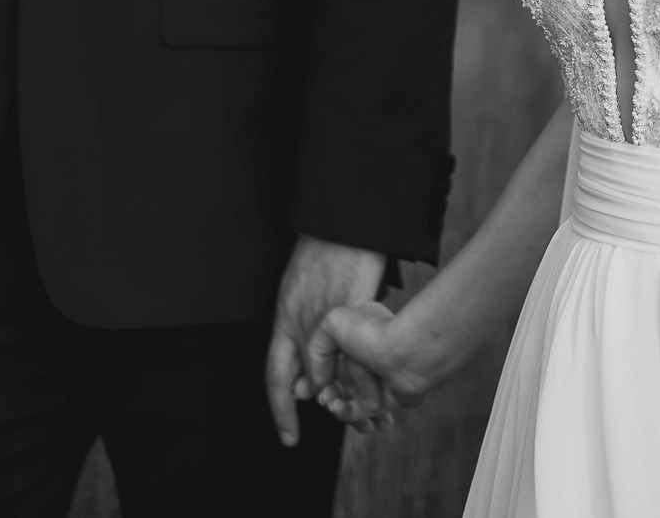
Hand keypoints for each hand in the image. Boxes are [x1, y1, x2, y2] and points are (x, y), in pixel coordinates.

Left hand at [264, 236, 385, 447]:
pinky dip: (371, 373)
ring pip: (339, 370)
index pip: (276, 379)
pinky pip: (361, 352)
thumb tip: (303, 382)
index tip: (288, 437)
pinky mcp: (355, 306)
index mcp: (283, 319)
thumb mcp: (297, 295)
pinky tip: (382, 384)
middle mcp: (300, 323)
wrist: (339, 223)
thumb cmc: (322, 256)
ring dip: (355, 393)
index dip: (280, 411)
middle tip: (348, 418)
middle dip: (331, 405)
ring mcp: (327, 316)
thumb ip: (299, 336)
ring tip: (370, 411)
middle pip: (313, 380)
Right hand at [308, 301, 436, 431]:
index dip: (316, 373)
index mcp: (354, 334)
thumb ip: (315, 349)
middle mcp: (365, 356)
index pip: (328, 358)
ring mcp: (375, 379)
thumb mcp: (330, 325)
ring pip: (346, 400)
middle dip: (325, 392)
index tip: (306, 384)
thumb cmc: (371, 334)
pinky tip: (341, 410)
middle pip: (335, 382)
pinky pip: (360, 413)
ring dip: (335, 405)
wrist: (407, 355)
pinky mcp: (385, 400)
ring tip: (334, 405)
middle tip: (323, 397)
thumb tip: (320, 382)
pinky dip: (348, 414)